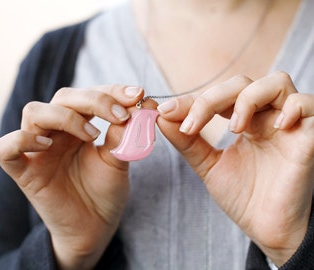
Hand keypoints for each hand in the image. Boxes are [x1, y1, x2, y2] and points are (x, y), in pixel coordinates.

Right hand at [0, 85, 143, 269]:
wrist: (95, 227)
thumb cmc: (105, 192)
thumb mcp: (119, 159)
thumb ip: (125, 133)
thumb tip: (143, 105)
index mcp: (79, 126)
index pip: (89, 94)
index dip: (112, 91)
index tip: (138, 94)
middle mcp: (56, 132)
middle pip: (63, 97)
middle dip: (95, 100)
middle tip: (121, 116)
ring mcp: (38, 150)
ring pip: (34, 112)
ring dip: (66, 117)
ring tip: (92, 136)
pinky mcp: (24, 172)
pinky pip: (6, 149)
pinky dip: (21, 140)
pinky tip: (47, 144)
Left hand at [157, 72, 313, 265]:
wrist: (268, 229)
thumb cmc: (244, 197)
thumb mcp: (209, 165)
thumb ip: (188, 142)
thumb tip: (162, 116)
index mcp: (245, 122)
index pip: (219, 96)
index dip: (193, 100)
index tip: (167, 112)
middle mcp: (266, 118)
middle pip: (242, 83)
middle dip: (212, 98)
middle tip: (193, 124)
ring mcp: (289, 124)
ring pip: (276, 83)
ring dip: (248, 99)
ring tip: (235, 129)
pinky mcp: (309, 137)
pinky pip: (309, 105)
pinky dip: (292, 107)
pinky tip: (274, 127)